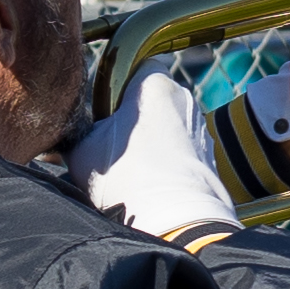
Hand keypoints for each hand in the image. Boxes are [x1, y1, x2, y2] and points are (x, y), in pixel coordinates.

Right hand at [68, 63, 239, 239]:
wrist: (174, 224)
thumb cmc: (126, 179)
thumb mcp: (82, 148)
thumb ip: (79, 128)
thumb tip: (77, 130)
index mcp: (155, 83)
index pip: (137, 65)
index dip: (119, 87)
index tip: (106, 112)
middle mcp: (185, 98)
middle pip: (154, 99)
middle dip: (137, 117)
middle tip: (115, 146)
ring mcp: (202, 129)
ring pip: (170, 126)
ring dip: (155, 140)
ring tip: (135, 171)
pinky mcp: (212, 158)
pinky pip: (184, 151)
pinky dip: (171, 162)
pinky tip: (154, 184)